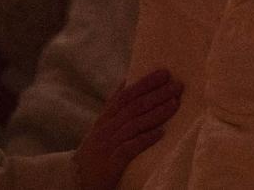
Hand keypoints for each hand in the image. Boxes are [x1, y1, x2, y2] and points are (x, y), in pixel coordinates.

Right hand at [73, 69, 180, 189]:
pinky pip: (129, 149)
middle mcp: (106, 129)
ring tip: (175, 104)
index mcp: (105, 118)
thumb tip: (127, 81)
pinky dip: (145, 139)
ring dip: (156, 113)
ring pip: (134, 124)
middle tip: (177, 85)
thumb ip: (114, 107)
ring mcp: (107, 145)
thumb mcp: (101, 127)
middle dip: (157, 94)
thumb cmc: (96, 151)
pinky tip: (161, 134)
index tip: (164, 73)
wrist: (76, 181)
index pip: (126, 95)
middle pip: (133, 107)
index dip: (145, 83)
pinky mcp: (110, 164)